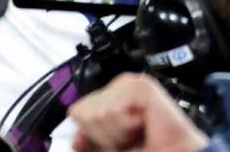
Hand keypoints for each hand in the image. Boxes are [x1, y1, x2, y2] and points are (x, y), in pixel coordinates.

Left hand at [68, 73, 209, 151]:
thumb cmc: (151, 151)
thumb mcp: (110, 150)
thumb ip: (91, 144)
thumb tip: (77, 135)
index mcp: (112, 99)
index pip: (77, 112)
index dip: (94, 136)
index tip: (122, 141)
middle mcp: (121, 88)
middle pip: (83, 113)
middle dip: (104, 135)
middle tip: (132, 139)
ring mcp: (132, 85)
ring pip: (97, 114)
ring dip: (117, 135)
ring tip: (140, 134)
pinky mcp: (142, 87)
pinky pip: (113, 111)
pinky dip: (126, 128)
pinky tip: (145, 125)